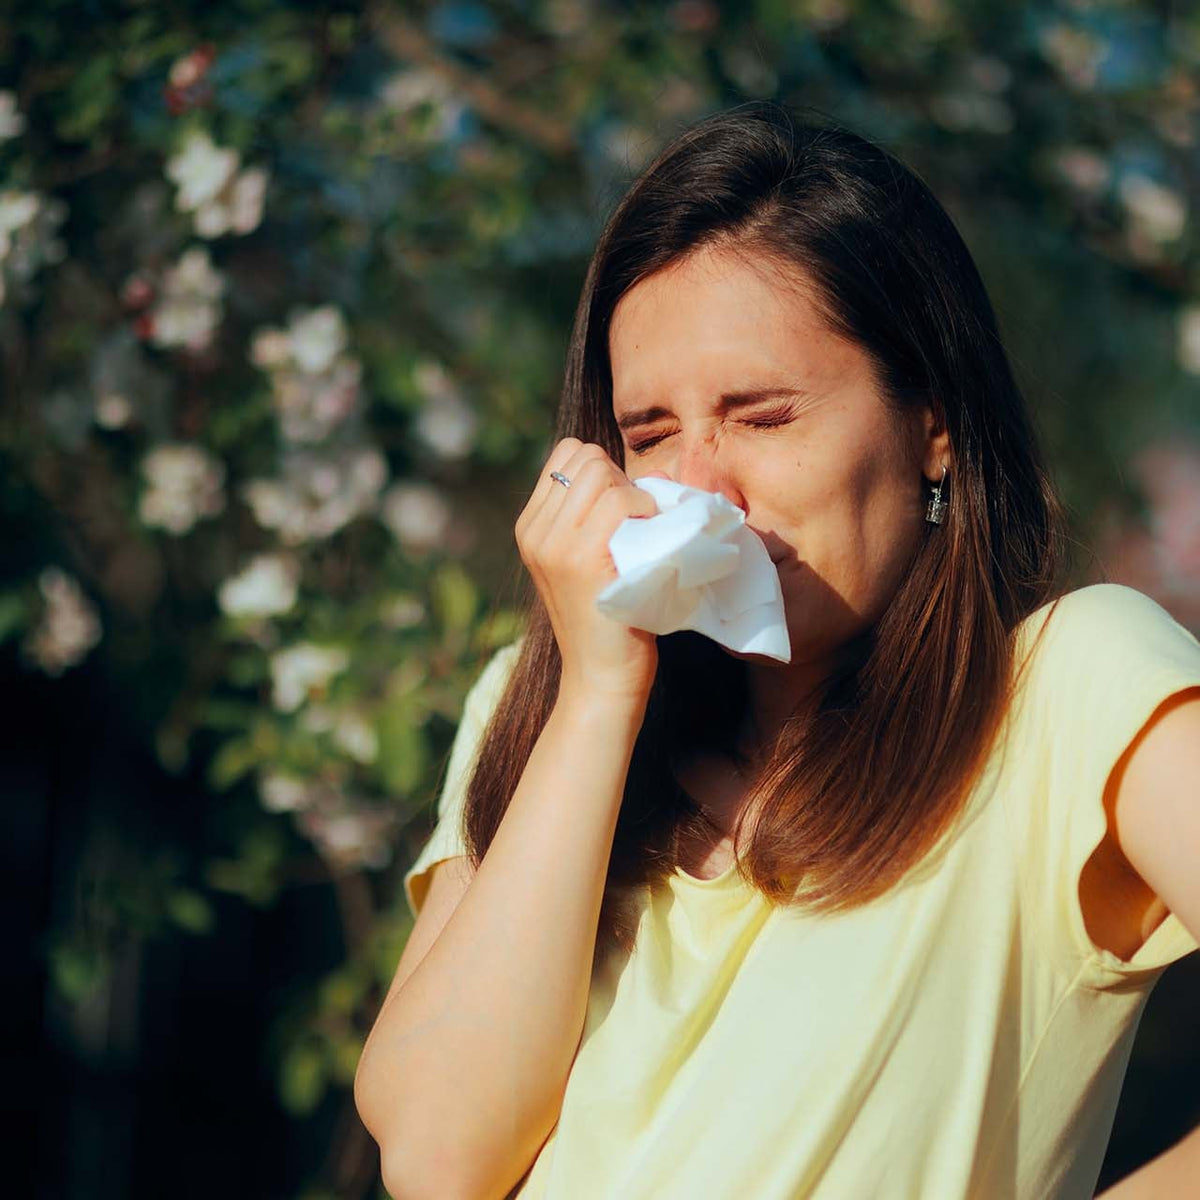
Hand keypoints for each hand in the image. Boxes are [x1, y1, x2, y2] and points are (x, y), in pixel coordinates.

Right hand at [515, 438, 664, 704]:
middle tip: (637, 522)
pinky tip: (649, 541)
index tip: (621, 509)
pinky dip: (645, 510)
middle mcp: (534, 530)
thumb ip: (596, 517)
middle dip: (620, 479)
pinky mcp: (581, 557)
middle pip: (585, 456)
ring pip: (601, 472)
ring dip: (634, 494)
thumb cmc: (608, 619)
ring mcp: (553, 543)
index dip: (604, 471)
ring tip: (642, 532)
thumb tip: (650, 475)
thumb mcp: (587, 561)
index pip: (567, 454)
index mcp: (531, 527)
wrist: (599, 678)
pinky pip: (619, 501)